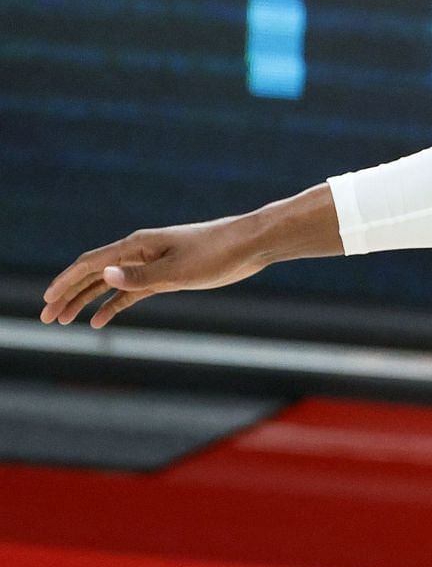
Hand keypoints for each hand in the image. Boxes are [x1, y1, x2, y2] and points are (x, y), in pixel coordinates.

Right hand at [40, 217, 273, 328]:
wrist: (249, 245)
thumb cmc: (216, 253)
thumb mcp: (178, 270)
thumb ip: (140, 276)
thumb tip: (103, 275)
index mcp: (136, 245)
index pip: (91, 264)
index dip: (66, 282)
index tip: (46, 300)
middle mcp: (139, 252)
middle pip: (94, 274)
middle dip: (69, 295)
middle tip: (47, 317)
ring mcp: (152, 264)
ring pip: (110, 284)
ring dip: (86, 301)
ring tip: (64, 320)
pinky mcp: (167, 275)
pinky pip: (132, 292)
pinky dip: (114, 304)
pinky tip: (99, 320)